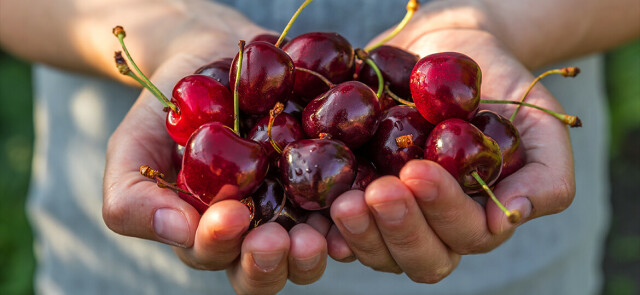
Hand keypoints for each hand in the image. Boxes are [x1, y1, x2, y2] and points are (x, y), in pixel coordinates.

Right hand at [102, 38, 328, 294]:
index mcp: (209, 234)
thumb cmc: (166, 111)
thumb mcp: (131, 150)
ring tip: (317, 230)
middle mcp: (255, 230)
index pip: (214, 257)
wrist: (209, 57)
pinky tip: (356, 200)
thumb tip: (178, 231)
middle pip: (268, 269)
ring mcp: (294, 206)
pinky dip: (352, 209)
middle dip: (271, 261)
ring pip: (310, 249)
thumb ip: (133, 199)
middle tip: (277, 239)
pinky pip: (344, 203)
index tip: (230, 216)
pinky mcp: (326, 177)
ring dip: (314, 248)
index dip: (221, 246)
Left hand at [327, 27, 575, 281]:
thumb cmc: (500, 90)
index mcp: (476, 218)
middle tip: (379, 191)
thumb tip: (513, 217)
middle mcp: (432, 227)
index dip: (442, 211)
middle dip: (398, 228)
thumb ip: (546, 176)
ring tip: (344, 200)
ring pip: (376, 251)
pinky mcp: (355, 195)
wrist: (448, 52)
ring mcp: (391, 217)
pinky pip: (338, 226)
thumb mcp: (538, 126)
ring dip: (360, 232)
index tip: (419, 171)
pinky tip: (317, 210)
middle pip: (418, 257)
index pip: (464, 235)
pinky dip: (326, 226)